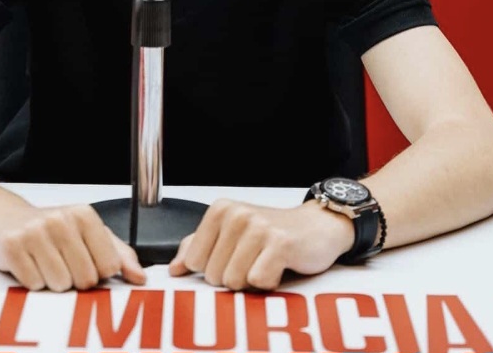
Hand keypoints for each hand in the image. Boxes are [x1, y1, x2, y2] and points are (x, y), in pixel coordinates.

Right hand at [0, 203, 145, 291]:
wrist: (4, 218)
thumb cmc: (50, 229)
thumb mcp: (87, 234)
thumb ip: (119, 254)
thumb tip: (140, 277)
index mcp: (84, 215)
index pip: (109, 266)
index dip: (98, 271)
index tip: (85, 260)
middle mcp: (60, 220)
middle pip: (85, 279)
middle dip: (75, 279)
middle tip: (62, 262)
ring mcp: (35, 232)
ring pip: (60, 285)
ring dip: (53, 281)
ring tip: (45, 262)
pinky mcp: (12, 246)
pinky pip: (34, 284)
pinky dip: (32, 281)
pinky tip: (29, 263)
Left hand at [168, 199, 352, 290]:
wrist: (317, 227)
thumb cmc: (272, 234)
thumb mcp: (231, 234)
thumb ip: (199, 248)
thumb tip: (175, 269)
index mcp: (220, 210)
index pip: (195, 262)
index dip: (215, 268)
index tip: (234, 256)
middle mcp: (236, 214)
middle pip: (214, 276)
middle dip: (234, 277)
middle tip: (254, 260)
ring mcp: (258, 227)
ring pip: (234, 281)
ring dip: (252, 281)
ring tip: (265, 262)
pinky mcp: (279, 243)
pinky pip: (258, 281)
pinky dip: (269, 283)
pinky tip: (279, 267)